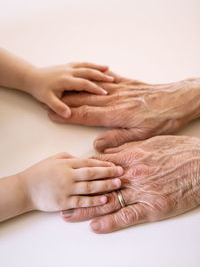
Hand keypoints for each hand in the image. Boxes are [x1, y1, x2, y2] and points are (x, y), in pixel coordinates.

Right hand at [21, 152, 122, 211]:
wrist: (25, 188)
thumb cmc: (40, 172)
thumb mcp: (54, 159)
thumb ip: (70, 158)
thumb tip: (85, 159)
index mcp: (66, 164)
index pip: (89, 163)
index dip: (103, 164)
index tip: (114, 165)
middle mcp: (68, 175)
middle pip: (92, 174)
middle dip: (108, 173)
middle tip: (121, 172)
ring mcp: (66, 189)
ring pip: (89, 187)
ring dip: (105, 185)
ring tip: (118, 184)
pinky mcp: (64, 202)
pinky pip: (82, 202)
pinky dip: (94, 201)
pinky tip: (105, 199)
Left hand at [29, 62, 113, 117]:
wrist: (31, 76)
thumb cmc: (39, 89)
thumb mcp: (47, 100)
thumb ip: (58, 107)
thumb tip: (68, 114)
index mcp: (66, 80)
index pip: (84, 83)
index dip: (95, 88)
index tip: (105, 92)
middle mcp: (69, 72)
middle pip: (88, 72)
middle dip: (100, 76)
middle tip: (111, 80)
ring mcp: (69, 67)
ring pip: (86, 65)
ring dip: (97, 67)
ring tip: (108, 69)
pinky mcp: (68, 66)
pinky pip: (82, 63)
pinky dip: (91, 64)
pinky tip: (96, 66)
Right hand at [48, 73, 199, 151]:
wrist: (180, 100)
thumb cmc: (163, 119)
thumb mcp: (142, 136)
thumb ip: (117, 139)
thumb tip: (97, 145)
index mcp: (117, 114)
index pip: (87, 115)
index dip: (69, 115)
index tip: (54, 114)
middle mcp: (116, 100)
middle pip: (86, 100)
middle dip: (66, 102)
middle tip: (51, 101)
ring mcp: (122, 90)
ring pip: (94, 90)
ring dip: (77, 90)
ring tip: (63, 89)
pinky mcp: (129, 83)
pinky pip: (109, 79)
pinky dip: (97, 79)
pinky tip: (91, 77)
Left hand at [60, 136, 199, 232]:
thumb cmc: (176, 151)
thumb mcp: (149, 142)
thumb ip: (125, 147)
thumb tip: (104, 152)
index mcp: (131, 157)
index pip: (99, 167)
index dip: (83, 174)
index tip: (70, 178)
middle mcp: (132, 174)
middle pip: (99, 186)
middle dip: (78, 194)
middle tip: (61, 200)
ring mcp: (142, 191)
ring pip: (108, 202)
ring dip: (86, 210)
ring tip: (69, 215)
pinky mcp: (153, 207)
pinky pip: (128, 216)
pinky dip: (111, 222)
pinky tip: (96, 226)